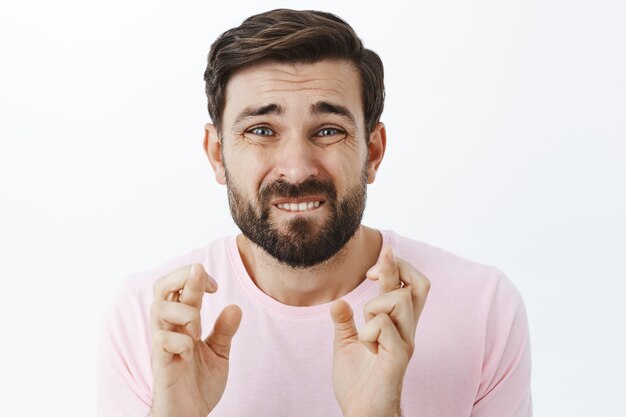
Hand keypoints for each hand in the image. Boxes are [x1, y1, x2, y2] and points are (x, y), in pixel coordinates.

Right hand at [149, 264, 241, 416]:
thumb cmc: (198, 385)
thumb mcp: (218, 353)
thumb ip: (224, 331)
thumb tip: (235, 307)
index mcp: (181, 323)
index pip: (179, 286)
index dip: (196, 277)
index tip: (215, 287)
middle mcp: (168, 329)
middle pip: (160, 287)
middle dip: (183, 276)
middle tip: (205, 284)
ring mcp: (162, 345)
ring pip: (158, 308)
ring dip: (185, 311)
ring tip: (197, 329)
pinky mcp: (161, 364)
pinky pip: (162, 340)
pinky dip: (181, 340)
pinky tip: (190, 352)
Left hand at [330, 246, 429, 416]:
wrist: (362, 413)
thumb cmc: (358, 381)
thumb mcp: (346, 344)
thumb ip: (345, 322)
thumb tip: (338, 301)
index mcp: (397, 325)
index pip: (409, 285)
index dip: (397, 266)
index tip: (378, 261)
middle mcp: (407, 330)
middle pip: (418, 285)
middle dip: (394, 269)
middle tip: (371, 274)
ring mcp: (405, 342)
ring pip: (399, 300)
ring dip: (374, 305)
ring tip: (365, 329)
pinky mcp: (398, 357)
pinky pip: (384, 326)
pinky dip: (367, 331)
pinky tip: (366, 347)